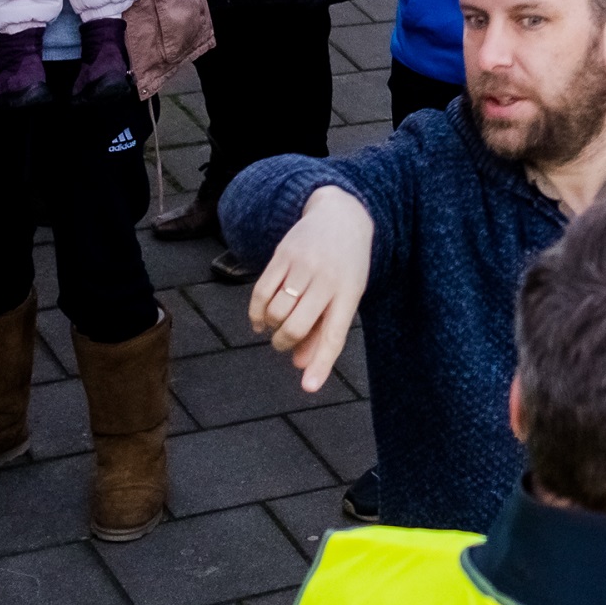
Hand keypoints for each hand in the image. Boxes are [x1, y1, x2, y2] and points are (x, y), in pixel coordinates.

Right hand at [248, 188, 372, 390]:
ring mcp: (303, 265)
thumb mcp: (346, 296)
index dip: (321, 364)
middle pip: (296, 326)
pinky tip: (260, 320)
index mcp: (348, 293)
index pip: (334, 335)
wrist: (341, 216)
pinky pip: (261, 292)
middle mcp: (326, 279)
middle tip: (283, 344)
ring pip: (276, 311)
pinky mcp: (283, 254)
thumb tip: (299, 367)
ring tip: (274, 328)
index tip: (307, 387)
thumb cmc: (346, 267)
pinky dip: (256, 313)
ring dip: (271, 328)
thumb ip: (324, 331)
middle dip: (284, 343)